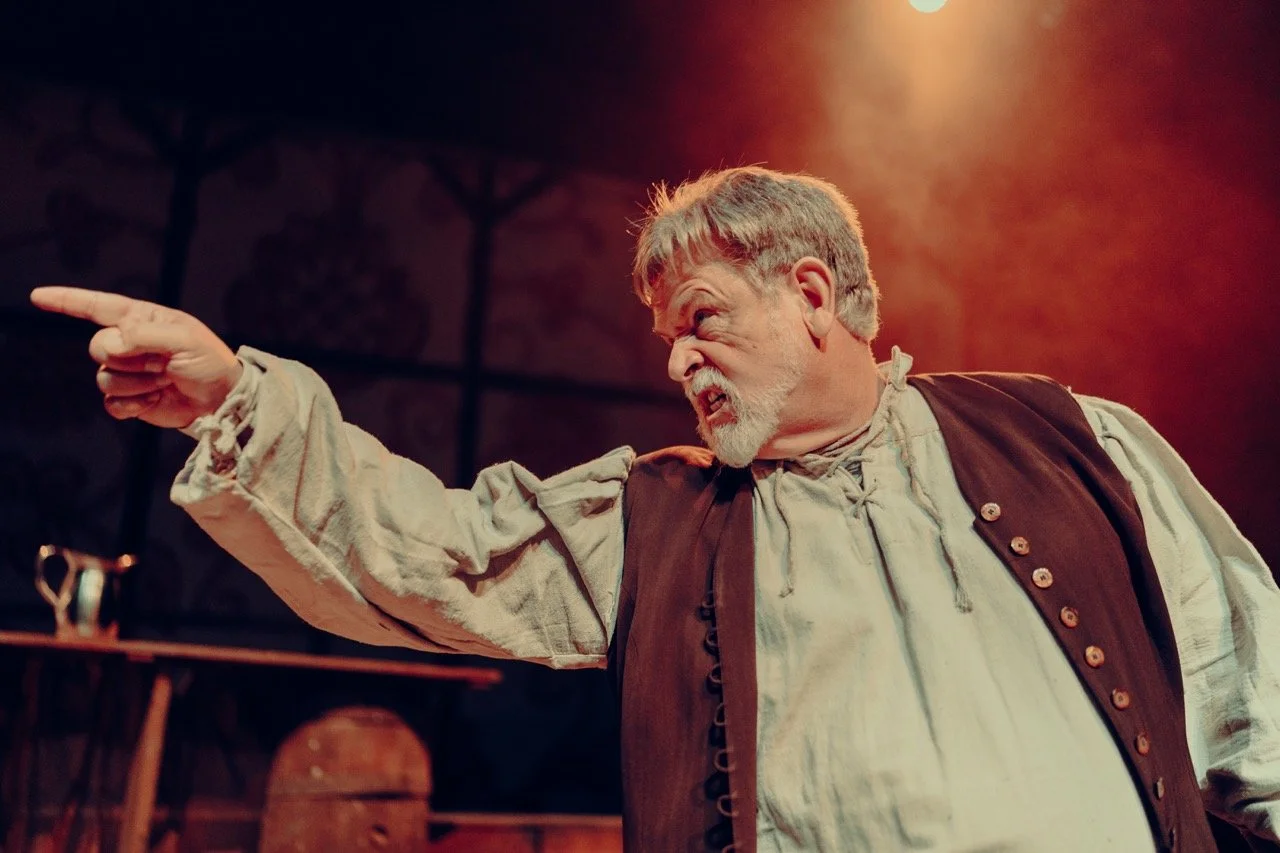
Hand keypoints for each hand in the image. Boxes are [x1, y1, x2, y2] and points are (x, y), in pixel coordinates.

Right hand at [30, 286, 243, 428]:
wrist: (221, 399)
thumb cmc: (209, 362)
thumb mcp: (185, 339)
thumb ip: (145, 335)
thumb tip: (109, 344)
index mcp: (140, 319)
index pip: (96, 306)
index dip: (66, 301)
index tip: (37, 297)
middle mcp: (129, 343)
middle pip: (98, 348)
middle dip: (130, 359)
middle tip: (163, 363)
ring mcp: (127, 372)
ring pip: (105, 378)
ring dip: (138, 384)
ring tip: (165, 380)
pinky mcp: (129, 399)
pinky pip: (111, 403)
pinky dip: (134, 405)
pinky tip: (156, 399)